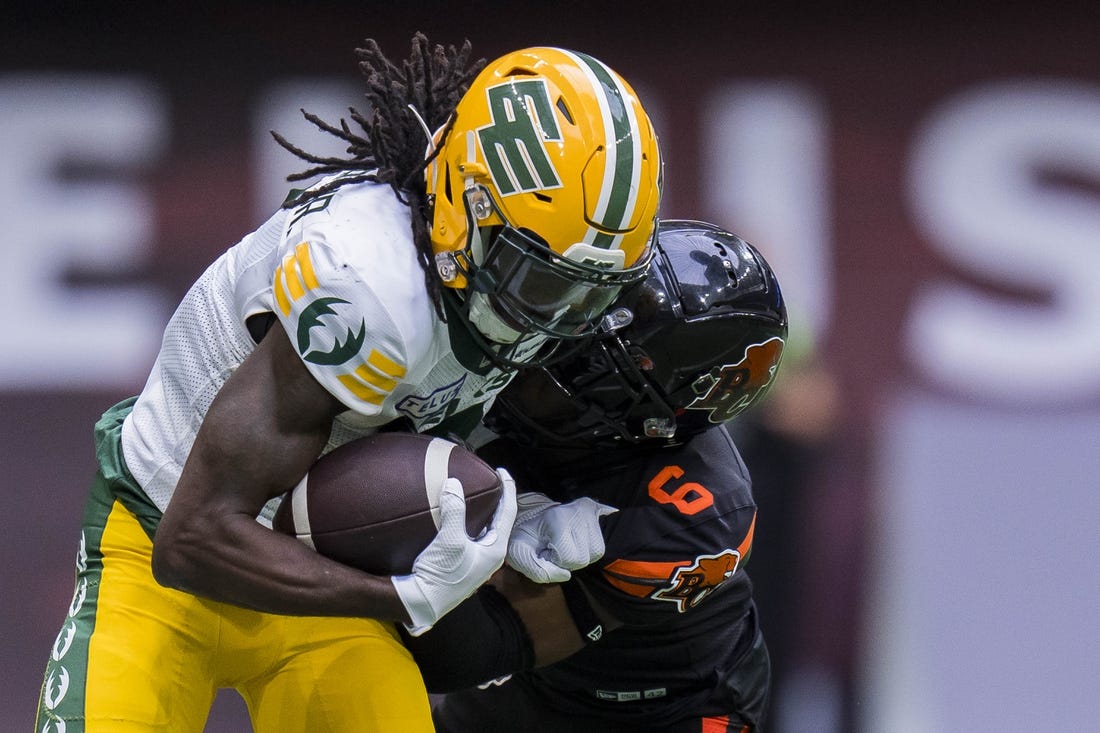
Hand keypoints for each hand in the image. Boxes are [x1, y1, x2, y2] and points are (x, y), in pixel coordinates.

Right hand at [392, 469, 516, 635]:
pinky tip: (457, 516)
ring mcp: (476, 562)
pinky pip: (471, 537)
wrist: (420, 603)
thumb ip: (455, 510)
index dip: (508, 490)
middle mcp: (490, 556)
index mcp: (495, 550)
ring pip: (485, 530)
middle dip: (496, 500)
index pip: (508, 513)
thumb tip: (454, 483)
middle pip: (499, 521)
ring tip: (475, 495)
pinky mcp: (462, 564)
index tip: (502, 471)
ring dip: (482, 512)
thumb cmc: (441, 574)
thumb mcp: (450, 540)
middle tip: (489, 481)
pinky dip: (468, 522)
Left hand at [507, 492, 616, 582]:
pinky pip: (600, 544)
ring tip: (564, 544)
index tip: (543, 551)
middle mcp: (578, 511)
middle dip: (566, 560)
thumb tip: (566, 575)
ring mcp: (590, 511)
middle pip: (583, 558)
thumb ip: (539, 571)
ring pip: (595, 552)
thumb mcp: (520, 553)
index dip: (553, 560)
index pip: (568, 557)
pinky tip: (574, 541)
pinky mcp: (597, 511)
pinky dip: (587, 549)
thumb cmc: (525, 536)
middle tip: (554, 548)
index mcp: (557, 518)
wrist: (530, 515)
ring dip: (579, 555)